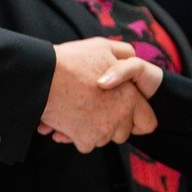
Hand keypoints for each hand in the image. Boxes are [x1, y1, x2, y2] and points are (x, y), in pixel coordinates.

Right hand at [39, 37, 156, 152]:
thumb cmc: (72, 61)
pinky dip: (76, 136)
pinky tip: (67, 121)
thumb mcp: (103, 47)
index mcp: (130, 97)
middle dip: (111, 125)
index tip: (127, 117)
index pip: (147, 122)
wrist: (44, 77)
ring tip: (78, 111)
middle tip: (95, 109)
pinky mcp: (85, 140)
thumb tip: (132, 54)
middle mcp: (120, 117)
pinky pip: (85, 144)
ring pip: (102, 139)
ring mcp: (103, 131)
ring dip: (92, 130)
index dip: (138, 120)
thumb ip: (123, 53)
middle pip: (123, 134)